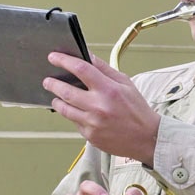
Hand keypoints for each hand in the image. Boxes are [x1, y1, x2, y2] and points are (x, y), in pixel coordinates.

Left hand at [43, 52, 160, 164]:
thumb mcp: (125, 83)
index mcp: (109, 90)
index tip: (54, 57)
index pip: (80, 69)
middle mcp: (99, 106)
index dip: (63, 61)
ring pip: (64, 109)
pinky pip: (74, 122)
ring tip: (56, 96)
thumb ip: (104, 69)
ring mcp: (93, 123)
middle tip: (48, 80)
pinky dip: (72, 115)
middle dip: (52, 83)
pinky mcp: (90, 136)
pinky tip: (76, 111)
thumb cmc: (138, 110)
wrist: (146, 138)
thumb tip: (88, 56)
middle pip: (65, 91)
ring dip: (57, 100)